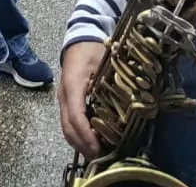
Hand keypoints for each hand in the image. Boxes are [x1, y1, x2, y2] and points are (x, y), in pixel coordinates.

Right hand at [58, 41, 105, 158]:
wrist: (79, 37)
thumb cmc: (93, 49)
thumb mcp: (106, 62)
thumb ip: (114, 81)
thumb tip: (133, 103)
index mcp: (73, 84)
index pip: (75, 115)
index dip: (86, 134)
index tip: (97, 148)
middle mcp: (64, 94)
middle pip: (67, 126)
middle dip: (82, 145)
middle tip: (99, 158)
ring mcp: (62, 98)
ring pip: (65, 127)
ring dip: (79, 143)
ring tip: (96, 153)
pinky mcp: (66, 101)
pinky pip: (67, 123)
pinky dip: (77, 136)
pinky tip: (90, 141)